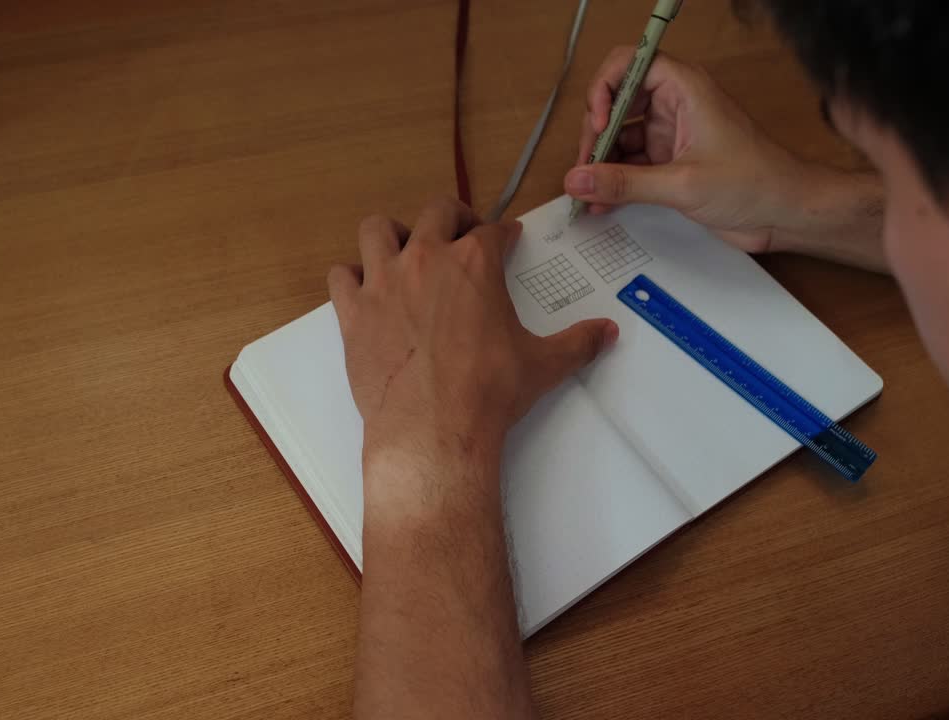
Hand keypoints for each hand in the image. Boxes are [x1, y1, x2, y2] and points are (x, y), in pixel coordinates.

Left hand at [327, 197, 617, 509]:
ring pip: (377, 230)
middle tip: (460, 234)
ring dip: (391, 234)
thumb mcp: (544, 364)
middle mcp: (426, 260)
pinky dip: (350, 277)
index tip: (506, 238)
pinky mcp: (353, 312)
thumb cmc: (489, 392)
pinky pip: (340, 276)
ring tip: (404, 251)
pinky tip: (363, 290)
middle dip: (452, 217)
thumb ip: (578, 342)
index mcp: (475, 264)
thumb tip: (608, 333)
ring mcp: (384, 283)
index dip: (502, 233)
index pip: (491, 231)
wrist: (433, 427)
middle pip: (436, 212)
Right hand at [565, 48, 822, 252]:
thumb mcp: (682, 183)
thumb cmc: (756, 182)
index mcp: (685, 89)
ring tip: (587, 192)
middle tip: (586, 169)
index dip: (606, 89)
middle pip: (617, 103)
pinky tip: (601, 202)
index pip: (630, 64)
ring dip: (600, 162)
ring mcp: (671, 134)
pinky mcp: (670, 162)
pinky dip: (613, 181)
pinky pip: (630, 164)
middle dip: (595, 134)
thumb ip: (624, 183)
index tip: (598, 125)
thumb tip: (578, 179)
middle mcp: (675, 105)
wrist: (786, 213)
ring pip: (620, 137)